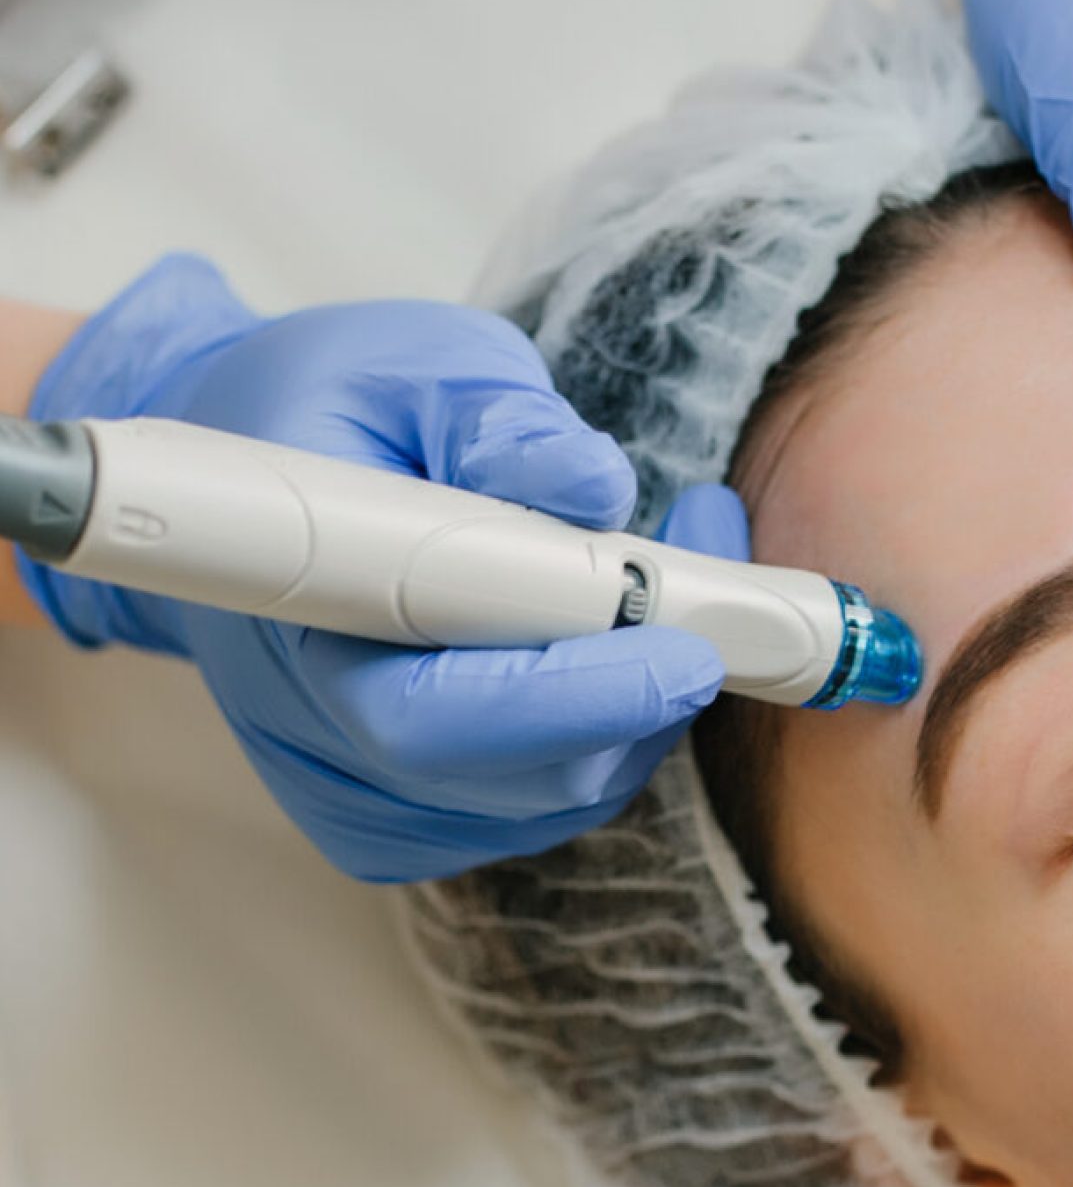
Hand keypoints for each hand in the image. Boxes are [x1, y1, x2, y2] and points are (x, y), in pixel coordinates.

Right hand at [20, 254, 738, 881]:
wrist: (241, 492)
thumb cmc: (326, 414)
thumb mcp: (411, 363)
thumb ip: (498, 416)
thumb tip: (593, 485)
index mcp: (299, 618)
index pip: (436, 714)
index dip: (572, 695)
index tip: (683, 647)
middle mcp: (315, 735)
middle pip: (516, 776)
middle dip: (642, 695)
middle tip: (718, 595)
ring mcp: (354, 796)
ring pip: (546, 800)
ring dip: (637, 707)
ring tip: (670, 582)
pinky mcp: (396, 822)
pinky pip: (535, 811)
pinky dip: (601, 738)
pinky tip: (609, 647)